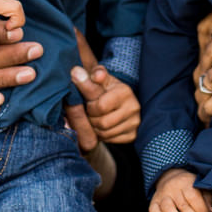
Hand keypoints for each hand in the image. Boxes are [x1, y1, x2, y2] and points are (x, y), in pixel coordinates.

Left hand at [62, 29, 138, 151]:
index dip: (90, 106)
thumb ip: (89, 76)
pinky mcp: (132, 135)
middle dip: (91, 118)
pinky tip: (101, 126)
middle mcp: (133, 107)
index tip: (89, 102)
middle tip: (90, 112)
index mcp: (125, 91)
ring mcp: (134, 123)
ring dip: (94, 128)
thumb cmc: (104, 89)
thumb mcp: (98, 80)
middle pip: (102, 123)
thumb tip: (76, 71)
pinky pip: (110, 140)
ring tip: (94, 118)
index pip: (100, 106)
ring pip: (105, 133)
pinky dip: (102, 135)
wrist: (116, 101)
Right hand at [149, 168, 211, 211]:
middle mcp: (172, 188)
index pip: (194, 197)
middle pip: (183, 206)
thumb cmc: (191, 187)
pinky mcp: (153, 203)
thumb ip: (208, 199)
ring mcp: (161, 195)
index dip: (203, 209)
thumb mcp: (201, 187)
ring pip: (168, 209)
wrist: (170, 178)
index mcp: (186, 181)